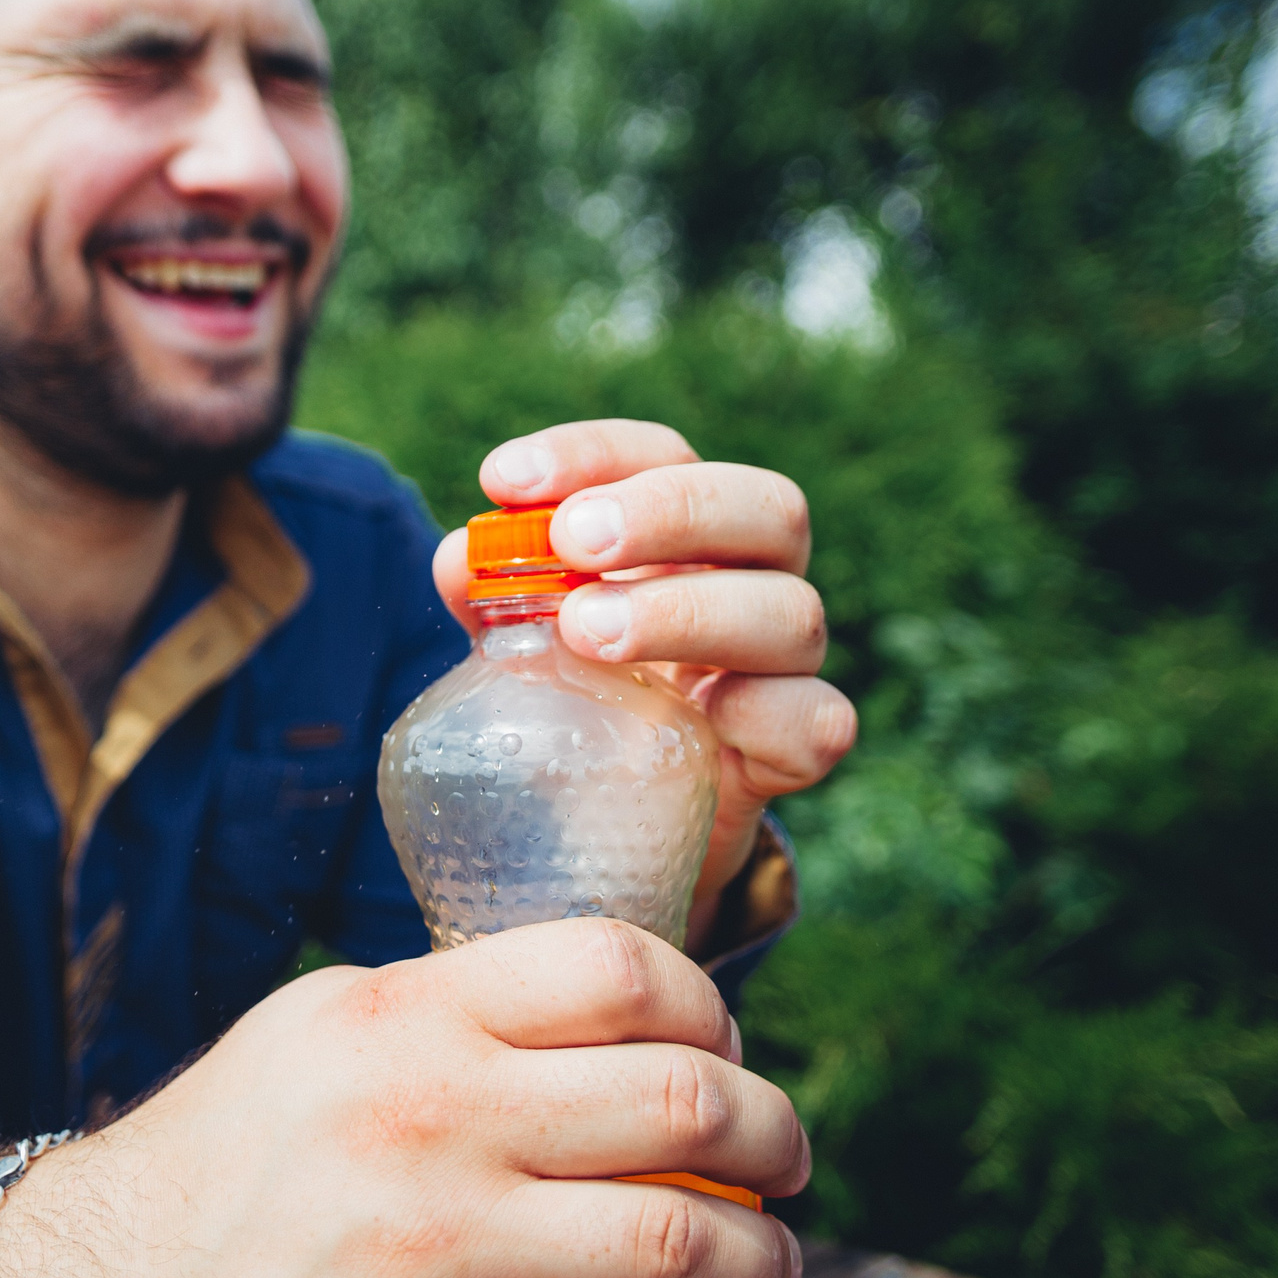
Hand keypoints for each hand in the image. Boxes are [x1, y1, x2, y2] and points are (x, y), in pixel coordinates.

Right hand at [0, 918, 809, 1277]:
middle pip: (681, 1099)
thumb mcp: (321, 1027)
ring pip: (681, 1245)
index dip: (710, 1004)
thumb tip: (619, 1017)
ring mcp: (437, 1254)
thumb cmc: (227, 1153)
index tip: (725, 1046)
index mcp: (409, 1016)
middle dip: (775, 1132)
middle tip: (785, 1159)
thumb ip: (456, 1010)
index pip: (617, 968)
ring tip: (771, 1267)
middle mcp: (432, 1120)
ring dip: (765, 1263)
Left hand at [431, 420, 858, 946]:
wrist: (618, 824)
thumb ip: (497, 599)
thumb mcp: (525, 642)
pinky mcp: (800, 744)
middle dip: (667, 512)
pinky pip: (816, 718)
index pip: (663, 456)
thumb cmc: (575, 702)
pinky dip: (759, 712)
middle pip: (766, 507)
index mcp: (687, 532)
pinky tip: (696, 720)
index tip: (501, 481)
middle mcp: (754, 578)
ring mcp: (786, 662)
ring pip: (790, 612)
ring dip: (686, 611)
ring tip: (587, 634)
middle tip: (572, 542)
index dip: (590, 453)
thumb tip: (461, 560)